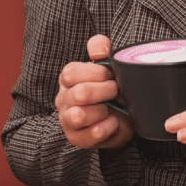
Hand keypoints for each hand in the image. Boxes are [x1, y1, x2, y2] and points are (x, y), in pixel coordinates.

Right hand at [55, 34, 133, 149]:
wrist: (122, 116)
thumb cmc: (111, 88)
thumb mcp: (107, 63)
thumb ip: (100, 46)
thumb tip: (98, 52)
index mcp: (68, 78)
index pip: (71, 73)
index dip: (97, 74)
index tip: (111, 76)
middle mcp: (63, 99)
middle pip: (79, 94)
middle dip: (105, 91)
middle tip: (115, 92)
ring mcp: (67, 120)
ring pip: (79, 116)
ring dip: (102, 111)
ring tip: (110, 109)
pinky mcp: (77, 138)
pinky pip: (92, 134)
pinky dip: (107, 127)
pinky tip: (112, 123)